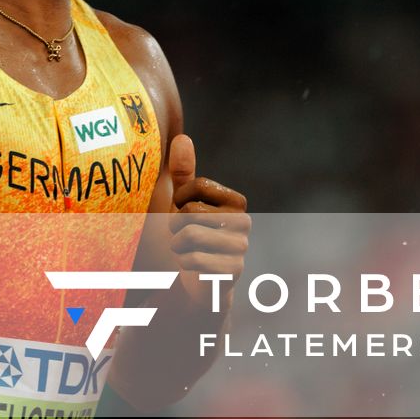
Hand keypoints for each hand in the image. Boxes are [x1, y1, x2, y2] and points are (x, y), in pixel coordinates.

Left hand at [166, 134, 250, 301]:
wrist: (198, 279)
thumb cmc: (189, 235)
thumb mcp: (182, 202)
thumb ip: (183, 172)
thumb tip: (182, 138)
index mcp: (236, 201)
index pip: (198, 185)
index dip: (180, 198)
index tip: (182, 210)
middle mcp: (244, 222)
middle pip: (191, 210)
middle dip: (176, 224)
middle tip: (182, 235)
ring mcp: (240, 248)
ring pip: (190, 234)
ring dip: (177, 244)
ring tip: (186, 250)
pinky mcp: (232, 272)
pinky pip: (193, 259)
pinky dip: (183, 263)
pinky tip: (193, 267)